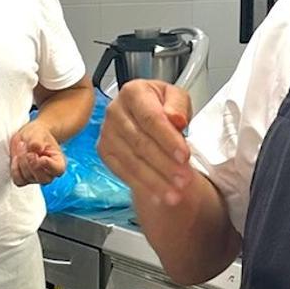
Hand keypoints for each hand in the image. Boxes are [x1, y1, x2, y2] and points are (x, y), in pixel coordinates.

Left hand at [9, 120, 65, 185]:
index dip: (48, 164)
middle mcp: (49, 173)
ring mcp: (36, 178)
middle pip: (43, 178)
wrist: (27, 137)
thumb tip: (36, 148)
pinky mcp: (24, 179)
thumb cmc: (37, 136)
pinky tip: (16, 158)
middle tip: (28, 149)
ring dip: (22, 162)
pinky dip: (15, 169)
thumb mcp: (38, 133)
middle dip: (31, 163)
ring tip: (22, 147)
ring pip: (28, 178)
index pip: (58, 170)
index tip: (41, 156)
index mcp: (58, 162)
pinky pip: (18, 180)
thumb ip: (37, 140)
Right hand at [97, 80, 192, 205]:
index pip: (150, 118)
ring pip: (132, 162)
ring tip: (175, 193)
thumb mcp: (177, 97)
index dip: (168, 139)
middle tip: (184, 180)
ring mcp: (107, 133)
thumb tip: (176, 118)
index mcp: (133, 92)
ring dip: (155, 181)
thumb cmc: (162, 105)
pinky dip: (143, 187)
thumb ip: (178, 105)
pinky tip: (159, 196)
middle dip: (165, 164)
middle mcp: (115, 111)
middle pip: (141, 143)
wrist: (146, 116)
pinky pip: (124, 173)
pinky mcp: (105, 152)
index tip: (184, 155)